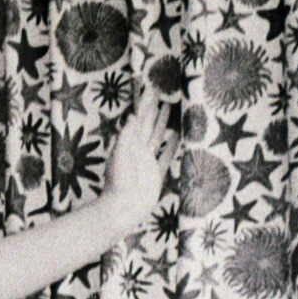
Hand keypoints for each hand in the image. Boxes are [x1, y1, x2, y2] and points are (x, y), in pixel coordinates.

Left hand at [102, 88, 177, 234]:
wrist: (122, 209)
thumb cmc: (117, 183)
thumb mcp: (118, 157)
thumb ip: (125, 136)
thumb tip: (131, 116)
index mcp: (128, 144)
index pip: (138, 119)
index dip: (145, 105)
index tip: (152, 88)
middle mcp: (138, 150)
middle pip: (148, 124)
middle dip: (155, 108)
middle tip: (164, 91)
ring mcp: (147, 161)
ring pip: (158, 136)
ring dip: (164, 122)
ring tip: (172, 106)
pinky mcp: (156, 174)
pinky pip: (166, 155)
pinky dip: (172, 145)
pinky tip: (179, 134)